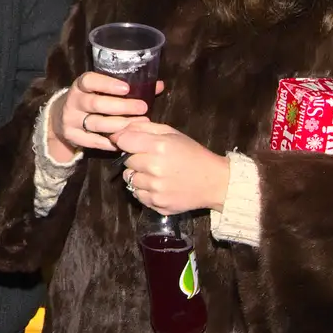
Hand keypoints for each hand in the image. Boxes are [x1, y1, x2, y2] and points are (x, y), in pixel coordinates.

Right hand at [48, 73, 163, 163]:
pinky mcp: (72, 136)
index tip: (126, 88)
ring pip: (96, 123)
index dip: (107, 84)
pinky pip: (93, 141)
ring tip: (139, 124)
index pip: (89, 81)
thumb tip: (159, 85)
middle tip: (142, 108)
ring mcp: (70, 120)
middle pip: (95, 104)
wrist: (63, 117)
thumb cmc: (91, 100)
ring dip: (118, 125)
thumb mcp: (101, 90)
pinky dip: (109, 142)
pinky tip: (125, 141)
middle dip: (121, 107)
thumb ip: (128, 88)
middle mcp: (73, 102)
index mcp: (80, 86)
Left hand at [113, 121, 230, 215]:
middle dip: (135, 159)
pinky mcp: (157, 204)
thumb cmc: (193, 154)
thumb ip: (145, 128)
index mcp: (159, 146)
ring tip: (155, 173)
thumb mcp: (172, 134)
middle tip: (150, 159)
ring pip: (130, 179)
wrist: (214, 182)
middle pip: (126, 161)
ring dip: (138, 175)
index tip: (128, 143)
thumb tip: (118, 131)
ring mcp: (155, 188)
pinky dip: (144, 190)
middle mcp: (154, 168)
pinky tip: (158, 185)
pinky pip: (137, 195)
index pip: (124, 141)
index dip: (123, 140)